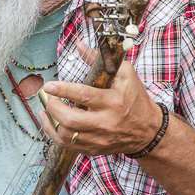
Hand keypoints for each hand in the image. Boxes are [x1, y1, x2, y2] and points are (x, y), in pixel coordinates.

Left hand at [39, 43, 161, 155]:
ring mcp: (99, 138)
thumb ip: (100, 60)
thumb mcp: (124, 74)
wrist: (148, 130)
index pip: (84, 96)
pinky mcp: (94, 148)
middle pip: (70, 120)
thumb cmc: (135, 98)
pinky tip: (49, 122)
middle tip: (48, 96)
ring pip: (66, 136)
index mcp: (113, 102)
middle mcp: (106, 122)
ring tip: (46, 109)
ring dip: (50, 121)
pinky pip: (68, 146)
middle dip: (53, 107)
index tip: (49, 85)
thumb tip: (79, 45)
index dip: (63, 90)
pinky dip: (54, 134)